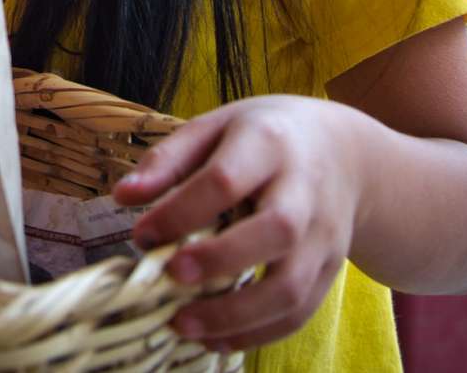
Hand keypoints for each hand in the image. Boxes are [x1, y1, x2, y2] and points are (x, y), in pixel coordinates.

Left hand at [114, 95, 369, 353]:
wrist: (343, 152)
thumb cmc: (263, 137)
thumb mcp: (215, 127)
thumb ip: (168, 160)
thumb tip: (122, 196)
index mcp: (269, 143)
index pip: (226, 180)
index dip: (180, 211)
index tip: (141, 235)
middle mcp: (304, 191)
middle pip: (276, 231)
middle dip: (220, 260)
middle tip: (171, 277)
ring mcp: (324, 235)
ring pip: (290, 285)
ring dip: (236, 315)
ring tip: (183, 324)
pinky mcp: (330, 270)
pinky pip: (298, 312)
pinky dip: (256, 334)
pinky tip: (214, 339)